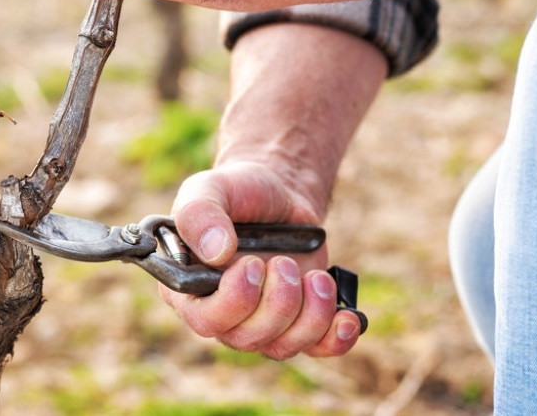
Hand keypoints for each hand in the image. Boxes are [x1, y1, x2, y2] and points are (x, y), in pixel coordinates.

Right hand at [159, 162, 362, 359]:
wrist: (278, 193)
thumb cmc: (236, 191)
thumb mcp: (209, 188)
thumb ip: (200, 214)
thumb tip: (217, 252)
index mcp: (188, 285)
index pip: (203, 319)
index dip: (232, 301)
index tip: (253, 264)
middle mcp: (221, 312)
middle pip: (246, 337)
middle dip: (276, 302)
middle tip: (284, 262)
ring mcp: (260, 321)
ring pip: (282, 346)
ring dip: (308, 314)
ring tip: (316, 277)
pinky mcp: (296, 322)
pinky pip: (316, 348)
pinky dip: (335, 339)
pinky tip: (348, 318)